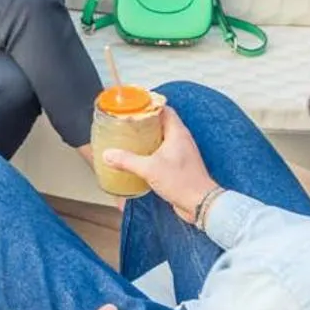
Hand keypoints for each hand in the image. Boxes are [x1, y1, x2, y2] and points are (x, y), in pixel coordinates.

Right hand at [103, 107, 217, 220]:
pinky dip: (152, 152)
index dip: (149, 105)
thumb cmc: (183, 182)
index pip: (164, 109)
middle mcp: (182, 140)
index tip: (134, 105)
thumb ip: (127, 160)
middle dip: (145, 122)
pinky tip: (141, 158)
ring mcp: (182, 153)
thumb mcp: (149, 169)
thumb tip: (109, 155)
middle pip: (162, 123)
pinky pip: (164, 152)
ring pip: (163, 138)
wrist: (201, 204)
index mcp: (178, 133)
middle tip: (128, 122)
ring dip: (149, 137)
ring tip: (131, 139)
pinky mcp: (180, 165)